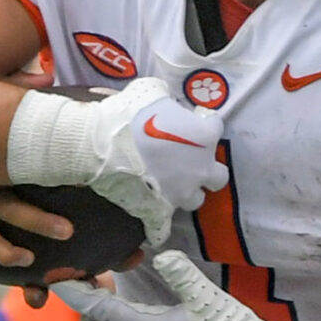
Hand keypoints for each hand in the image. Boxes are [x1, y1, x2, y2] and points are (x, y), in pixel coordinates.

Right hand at [7, 77, 226, 243]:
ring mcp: (181, 194)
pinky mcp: (159, 212)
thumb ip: (166, 97)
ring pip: (195, 200)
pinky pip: (162, 231)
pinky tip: (150, 224)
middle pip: (218, 176)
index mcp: (204, 136)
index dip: (202, 123)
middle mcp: (200, 169)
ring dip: (186, 192)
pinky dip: (157, 229)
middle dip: (205, 169)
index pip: (215, 127)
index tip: (189, 120)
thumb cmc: (128, 114)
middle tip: (188, 161)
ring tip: (169, 185)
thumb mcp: (151, 90)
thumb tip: (165, 100)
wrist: (101, 144)